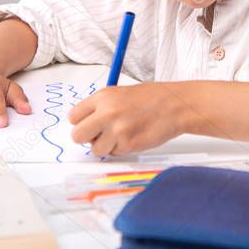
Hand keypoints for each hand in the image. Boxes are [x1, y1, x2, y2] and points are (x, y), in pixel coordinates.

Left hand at [68, 83, 184, 156]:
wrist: (175, 105)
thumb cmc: (152, 98)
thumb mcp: (120, 94)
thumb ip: (101, 107)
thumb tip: (86, 123)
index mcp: (103, 97)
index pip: (73, 117)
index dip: (80, 123)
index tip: (88, 125)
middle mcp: (107, 113)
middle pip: (77, 135)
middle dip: (87, 138)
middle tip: (98, 135)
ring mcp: (117, 130)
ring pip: (95, 149)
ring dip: (106, 146)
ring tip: (121, 135)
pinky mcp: (127, 144)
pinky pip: (114, 154)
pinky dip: (121, 149)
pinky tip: (132, 137)